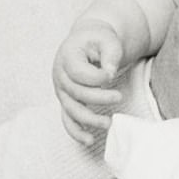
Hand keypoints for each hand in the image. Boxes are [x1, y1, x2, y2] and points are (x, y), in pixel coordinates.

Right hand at [53, 19, 124, 144]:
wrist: (88, 41)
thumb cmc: (99, 40)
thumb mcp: (107, 38)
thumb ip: (110, 53)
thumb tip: (110, 73)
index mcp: (67, 56)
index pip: (78, 72)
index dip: (96, 77)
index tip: (112, 74)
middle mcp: (60, 74)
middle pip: (76, 92)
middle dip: (98, 98)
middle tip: (119, 97)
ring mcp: (61, 90)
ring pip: (71, 109)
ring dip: (89, 119)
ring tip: (108, 124)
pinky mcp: (67, 101)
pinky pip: (67, 120)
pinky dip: (76, 132)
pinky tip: (90, 140)